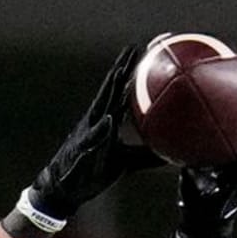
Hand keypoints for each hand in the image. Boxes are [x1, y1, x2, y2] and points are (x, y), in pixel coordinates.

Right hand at [29, 44, 165, 220]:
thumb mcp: (125, 162)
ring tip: (119, 75)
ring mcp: (88, 136)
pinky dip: (100, 130)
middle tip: (133, 50)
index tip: (142, 52)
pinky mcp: (82, 153)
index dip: (130, 73)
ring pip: (100, 109)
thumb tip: (171, 154)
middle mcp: (96, 123)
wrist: (65, 187)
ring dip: (109, 91)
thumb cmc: (94, 170)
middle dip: (120, 70)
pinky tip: (108, 122)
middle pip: (109, 92)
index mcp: (106, 122)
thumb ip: (146, 156)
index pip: (120, 92)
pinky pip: (92, 140)